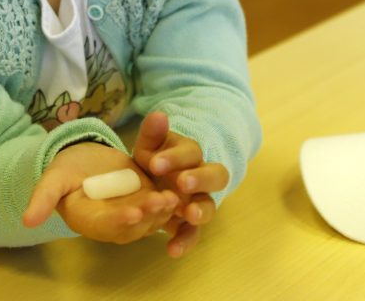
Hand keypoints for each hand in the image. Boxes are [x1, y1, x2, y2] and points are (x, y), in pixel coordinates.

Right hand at [23, 142, 178, 244]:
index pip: (105, 225)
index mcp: (89, 219)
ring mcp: (132, 212)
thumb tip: (26, 220)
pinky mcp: (145, 200)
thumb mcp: (53, 179)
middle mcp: (113, 222)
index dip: (119, 221)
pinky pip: (160, 206)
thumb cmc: (66, 170)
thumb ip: (42, 198)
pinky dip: (171, 202)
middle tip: (163, 201)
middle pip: (133, 226)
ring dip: (163, 210)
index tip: (133, 213)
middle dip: (148, 216)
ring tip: (175, 196)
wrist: (84, 160)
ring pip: (150, 219)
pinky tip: (183, 190)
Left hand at [132, 111, 228, 257]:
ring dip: (201, 210)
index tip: (155, 163)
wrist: (149, 181)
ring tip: (188, 215)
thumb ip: (152, 133)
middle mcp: (201, 176)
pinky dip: (186, 241)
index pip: (191, 151)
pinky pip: (194, 232)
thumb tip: (159, 114)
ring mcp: (198, 200)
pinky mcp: (190, 223)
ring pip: (210, 204)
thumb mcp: (148, 146)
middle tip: (183, 183)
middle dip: (201, 179)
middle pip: (216, 175)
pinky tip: (171, 250)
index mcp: (190, 155)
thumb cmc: (153, 159)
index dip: (175, 157)